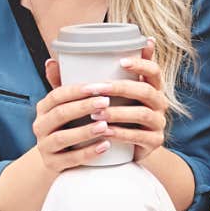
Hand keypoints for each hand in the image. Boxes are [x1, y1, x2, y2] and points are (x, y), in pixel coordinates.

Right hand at [32, 63, 117, 173]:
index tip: (100, 86)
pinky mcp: (52, 165)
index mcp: (44, 107)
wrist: (61, 158)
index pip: (57, 95)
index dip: (78, 90)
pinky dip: (89, 153)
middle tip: (107, 101)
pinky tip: (106, 146)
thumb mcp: (67, 104)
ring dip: (85, 131)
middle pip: (60, 114)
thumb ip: (65, 82)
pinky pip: (70, 159)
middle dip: (84, 107)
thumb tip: (53, 58)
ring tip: (105, 125)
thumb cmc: (70, 123)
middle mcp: (40, 126)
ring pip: (63, 138)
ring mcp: (44, 147)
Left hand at [86, 38, 168, 161]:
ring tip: (96, 113)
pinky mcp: (154, 142)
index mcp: (151, 86)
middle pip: (147, 90)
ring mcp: (158, 123)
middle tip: (98, 89)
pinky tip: (105, 132)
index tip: (121, 61)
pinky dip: (121, 134)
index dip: (141, 63)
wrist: (124, 149)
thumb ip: (77, 81)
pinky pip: (139, 136)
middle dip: (121, 88)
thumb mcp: (100, 97)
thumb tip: (51, 62)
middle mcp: (159, 102)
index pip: (154, 70)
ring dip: (119, 112)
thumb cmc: (109, 115)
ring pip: (143, 113)